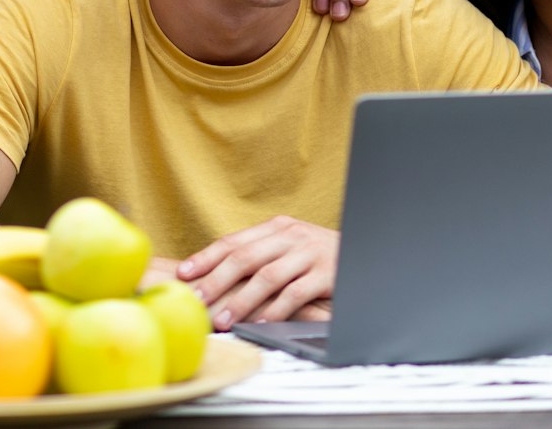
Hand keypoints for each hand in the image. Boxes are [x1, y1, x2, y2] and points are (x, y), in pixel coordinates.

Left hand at [176, 216, 337, 328]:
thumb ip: (262, 255)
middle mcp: (291, 236)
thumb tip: (217, 277)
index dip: (206, 257)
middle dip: (216, 280)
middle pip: (245, 257)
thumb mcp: (292, 247)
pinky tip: (261, 323)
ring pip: (267, 276)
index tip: (183, 274)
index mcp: (277, 228)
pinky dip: (276, 309)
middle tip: (196, 301)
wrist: (368, 253)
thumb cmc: (321, 258)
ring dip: (242, 300)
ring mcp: (309, 254)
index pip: (234, 241)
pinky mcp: (326, 274)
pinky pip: (295, 293)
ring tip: (224, 319)